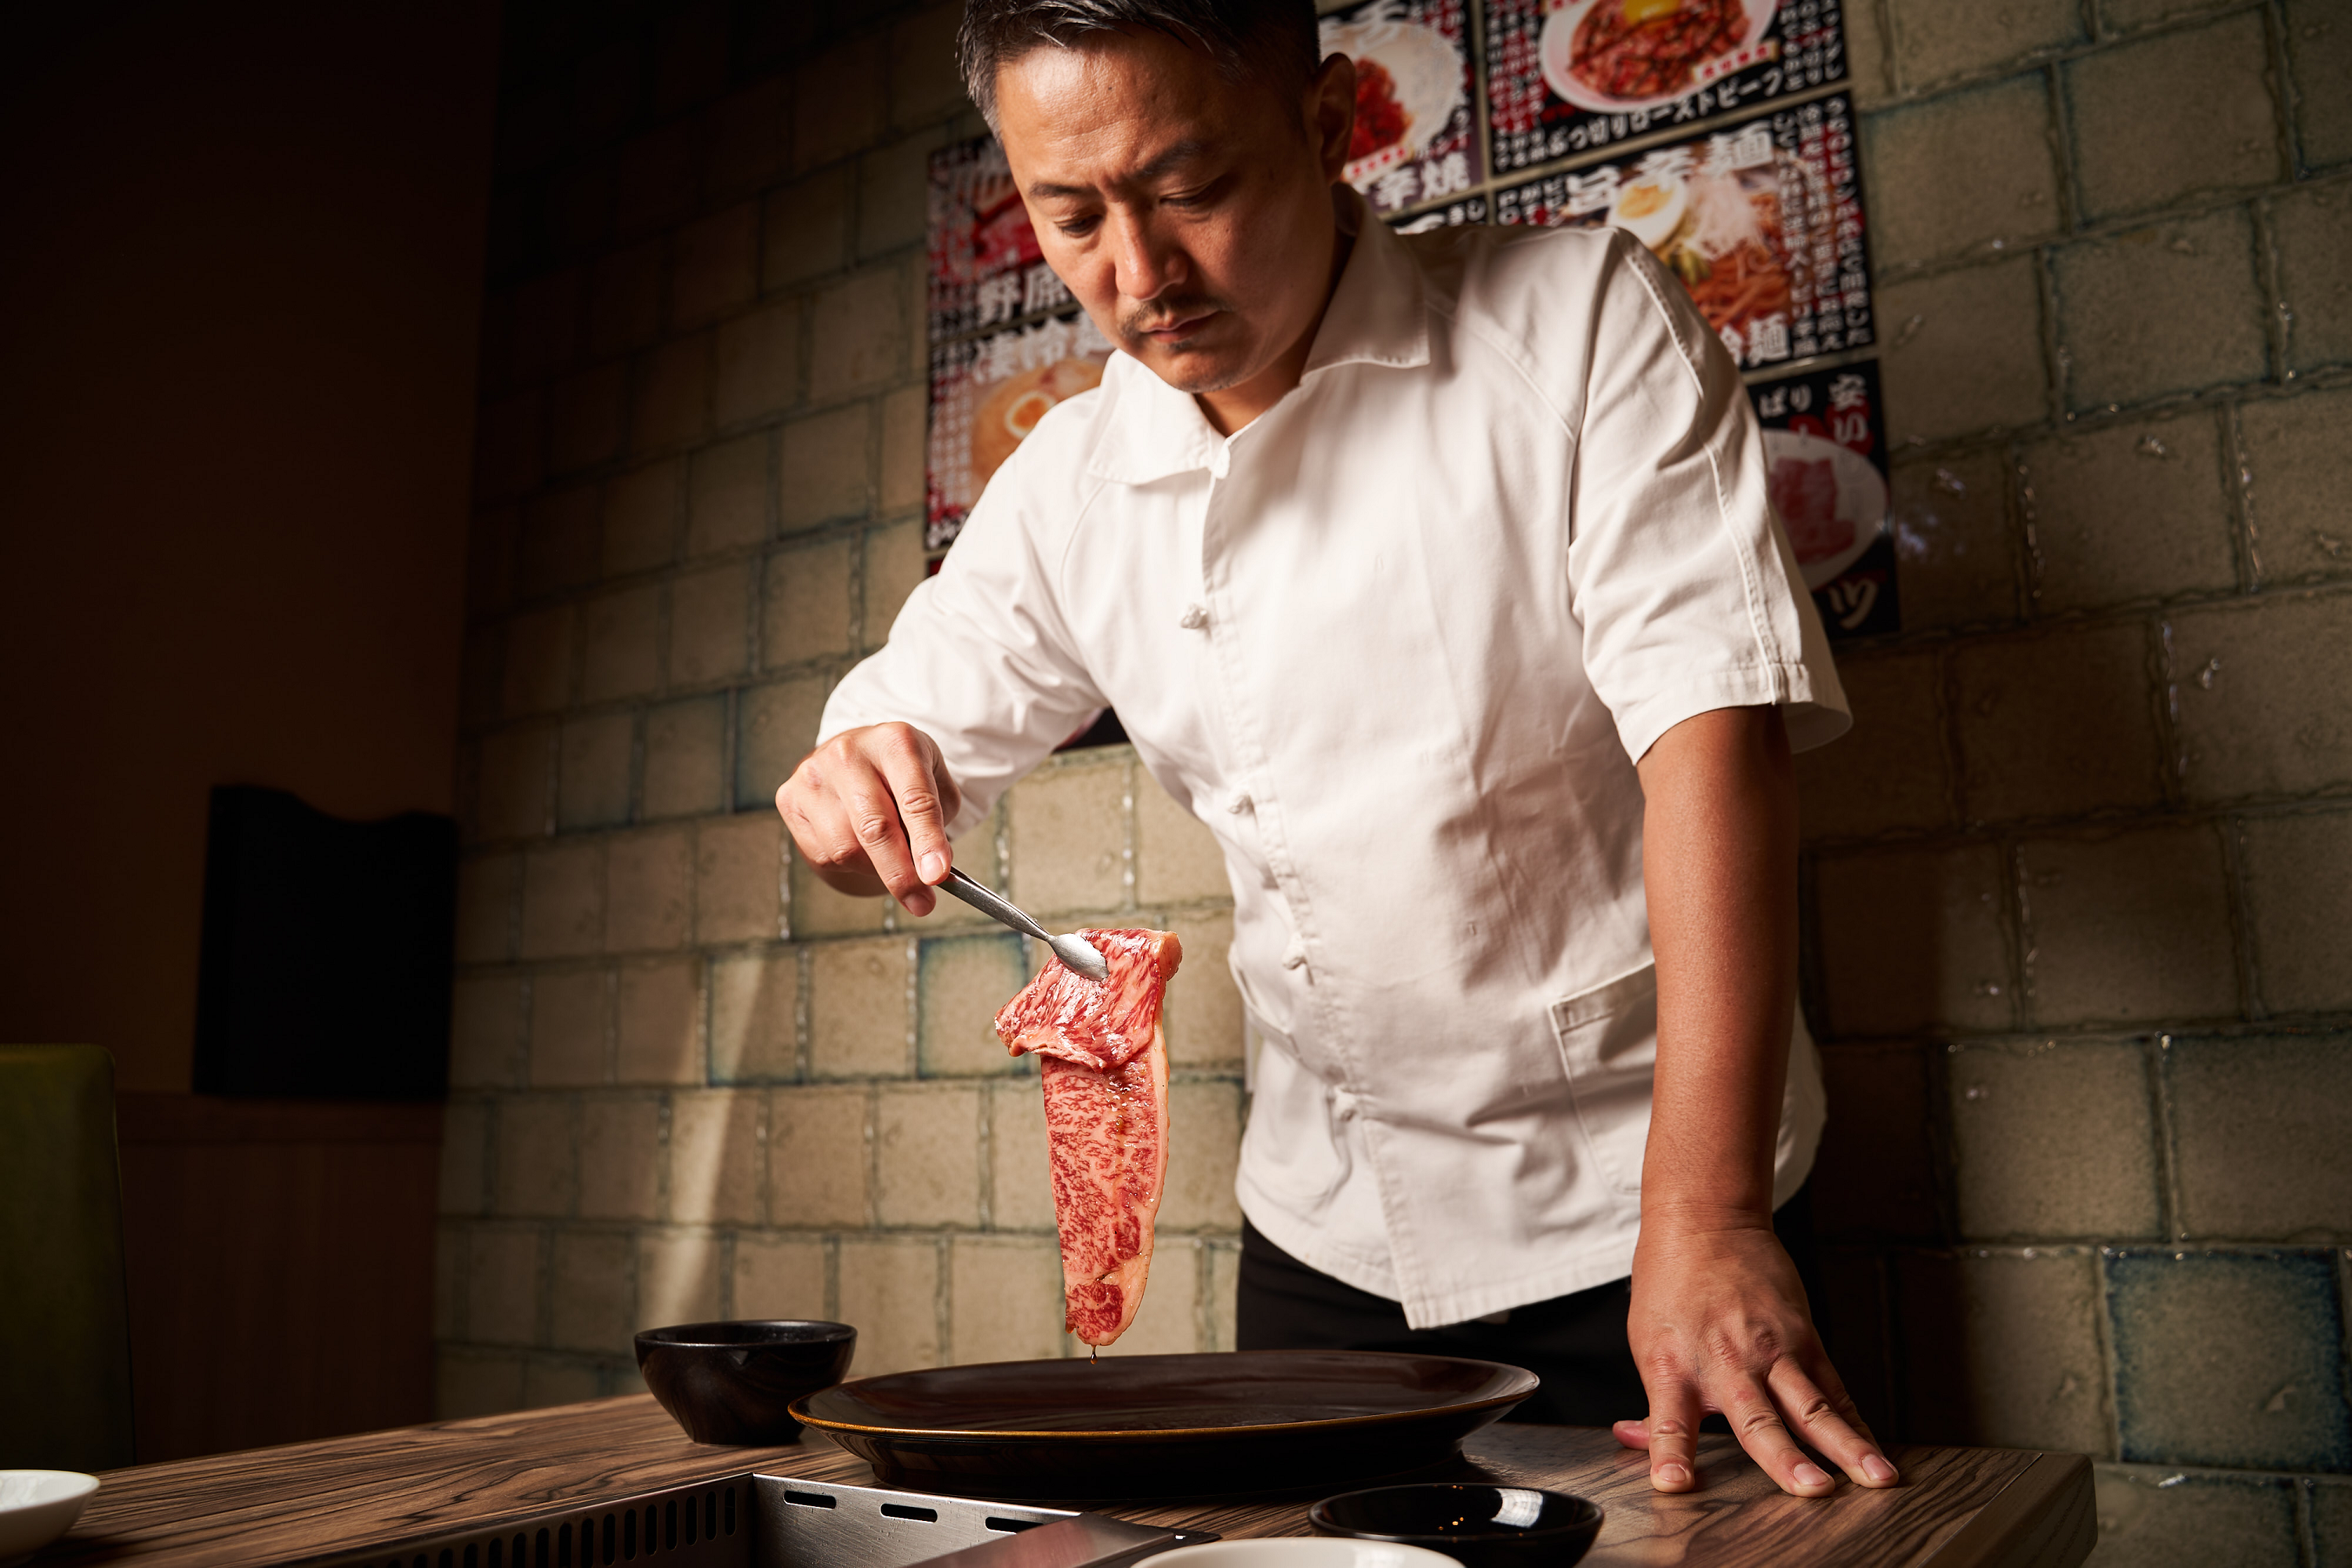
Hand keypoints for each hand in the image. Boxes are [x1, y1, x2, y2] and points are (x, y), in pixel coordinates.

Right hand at [775, 723, 960, 915]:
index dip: (927, 842)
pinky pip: (824, 854)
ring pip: (847, 849)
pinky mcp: (790, 798)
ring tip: (887, 854)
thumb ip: (938, 823)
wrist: (854, 756)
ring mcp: (814, 774)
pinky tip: (857, 843)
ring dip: (875, 868)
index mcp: (895, 742)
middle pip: (875, 827)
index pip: (915, 799)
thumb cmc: (901, 774)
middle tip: (922, 902)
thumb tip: (930, 871)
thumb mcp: (935, 784)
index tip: (937, 875)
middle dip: (900, 873)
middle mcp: (849, 753)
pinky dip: (849, 864)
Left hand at [1613, 1206, 1897, 1497]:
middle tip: (1811, 1490)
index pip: (1669, 1419)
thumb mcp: (1647, 1341)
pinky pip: (1833, 1386)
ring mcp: (1771, 1349)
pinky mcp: (1803, 1336)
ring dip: (1844, 1444)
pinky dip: (1854, 1420)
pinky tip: (1874, 1448)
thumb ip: (1653, 1402)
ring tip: (1875, 1477)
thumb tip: (1635, 1442)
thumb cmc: (1671, 1283)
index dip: (1670, 1452)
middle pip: (1757, 1418)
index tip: (1673, 1483)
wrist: (1706, 1223)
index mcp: (1675, 1367)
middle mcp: (1726, 1362)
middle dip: (1784, 1458)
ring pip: (1812, 1404)